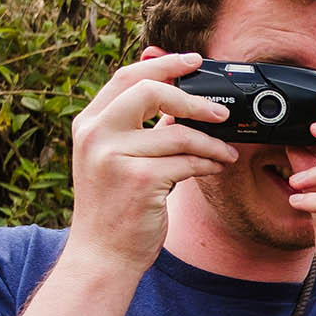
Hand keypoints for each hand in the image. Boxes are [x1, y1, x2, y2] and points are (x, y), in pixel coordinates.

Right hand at [67, 51, 239, 274]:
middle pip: (149, 90)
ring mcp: (114, 157)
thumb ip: (140, 127)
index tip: (193, 60)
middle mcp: (95, 135)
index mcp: (89, 124)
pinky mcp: (138, 180)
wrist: (103, 255)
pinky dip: (209, 162)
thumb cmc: (116, 207)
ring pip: (179, 133)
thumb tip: (179, 97)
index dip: (163, 64)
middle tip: (221, 111)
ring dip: (212, 142)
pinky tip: (217, 166)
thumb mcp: (116, 159)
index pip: (126, 77)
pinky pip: (187, 162)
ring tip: (226, 150)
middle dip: (192, 97)